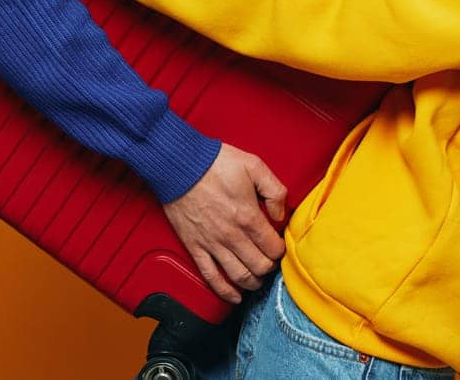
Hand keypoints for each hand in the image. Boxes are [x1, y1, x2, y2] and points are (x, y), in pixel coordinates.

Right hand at [162, 143, 288, 304]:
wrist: (179, 165)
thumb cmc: (216, 163)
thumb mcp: (255, 166)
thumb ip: (275, 191)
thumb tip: (280, 214)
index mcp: (249, 217)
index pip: (273, 248)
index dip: (280, 249)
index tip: (278, 244)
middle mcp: (232, 236)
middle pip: (259, 266)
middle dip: (269, 267)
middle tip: (269, 260)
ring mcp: (212, 245)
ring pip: (239, 276)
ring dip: (253, 282)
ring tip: (258, 279)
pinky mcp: (195, 248)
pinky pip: (211, 278)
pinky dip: (225, 292)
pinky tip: (235, 297)